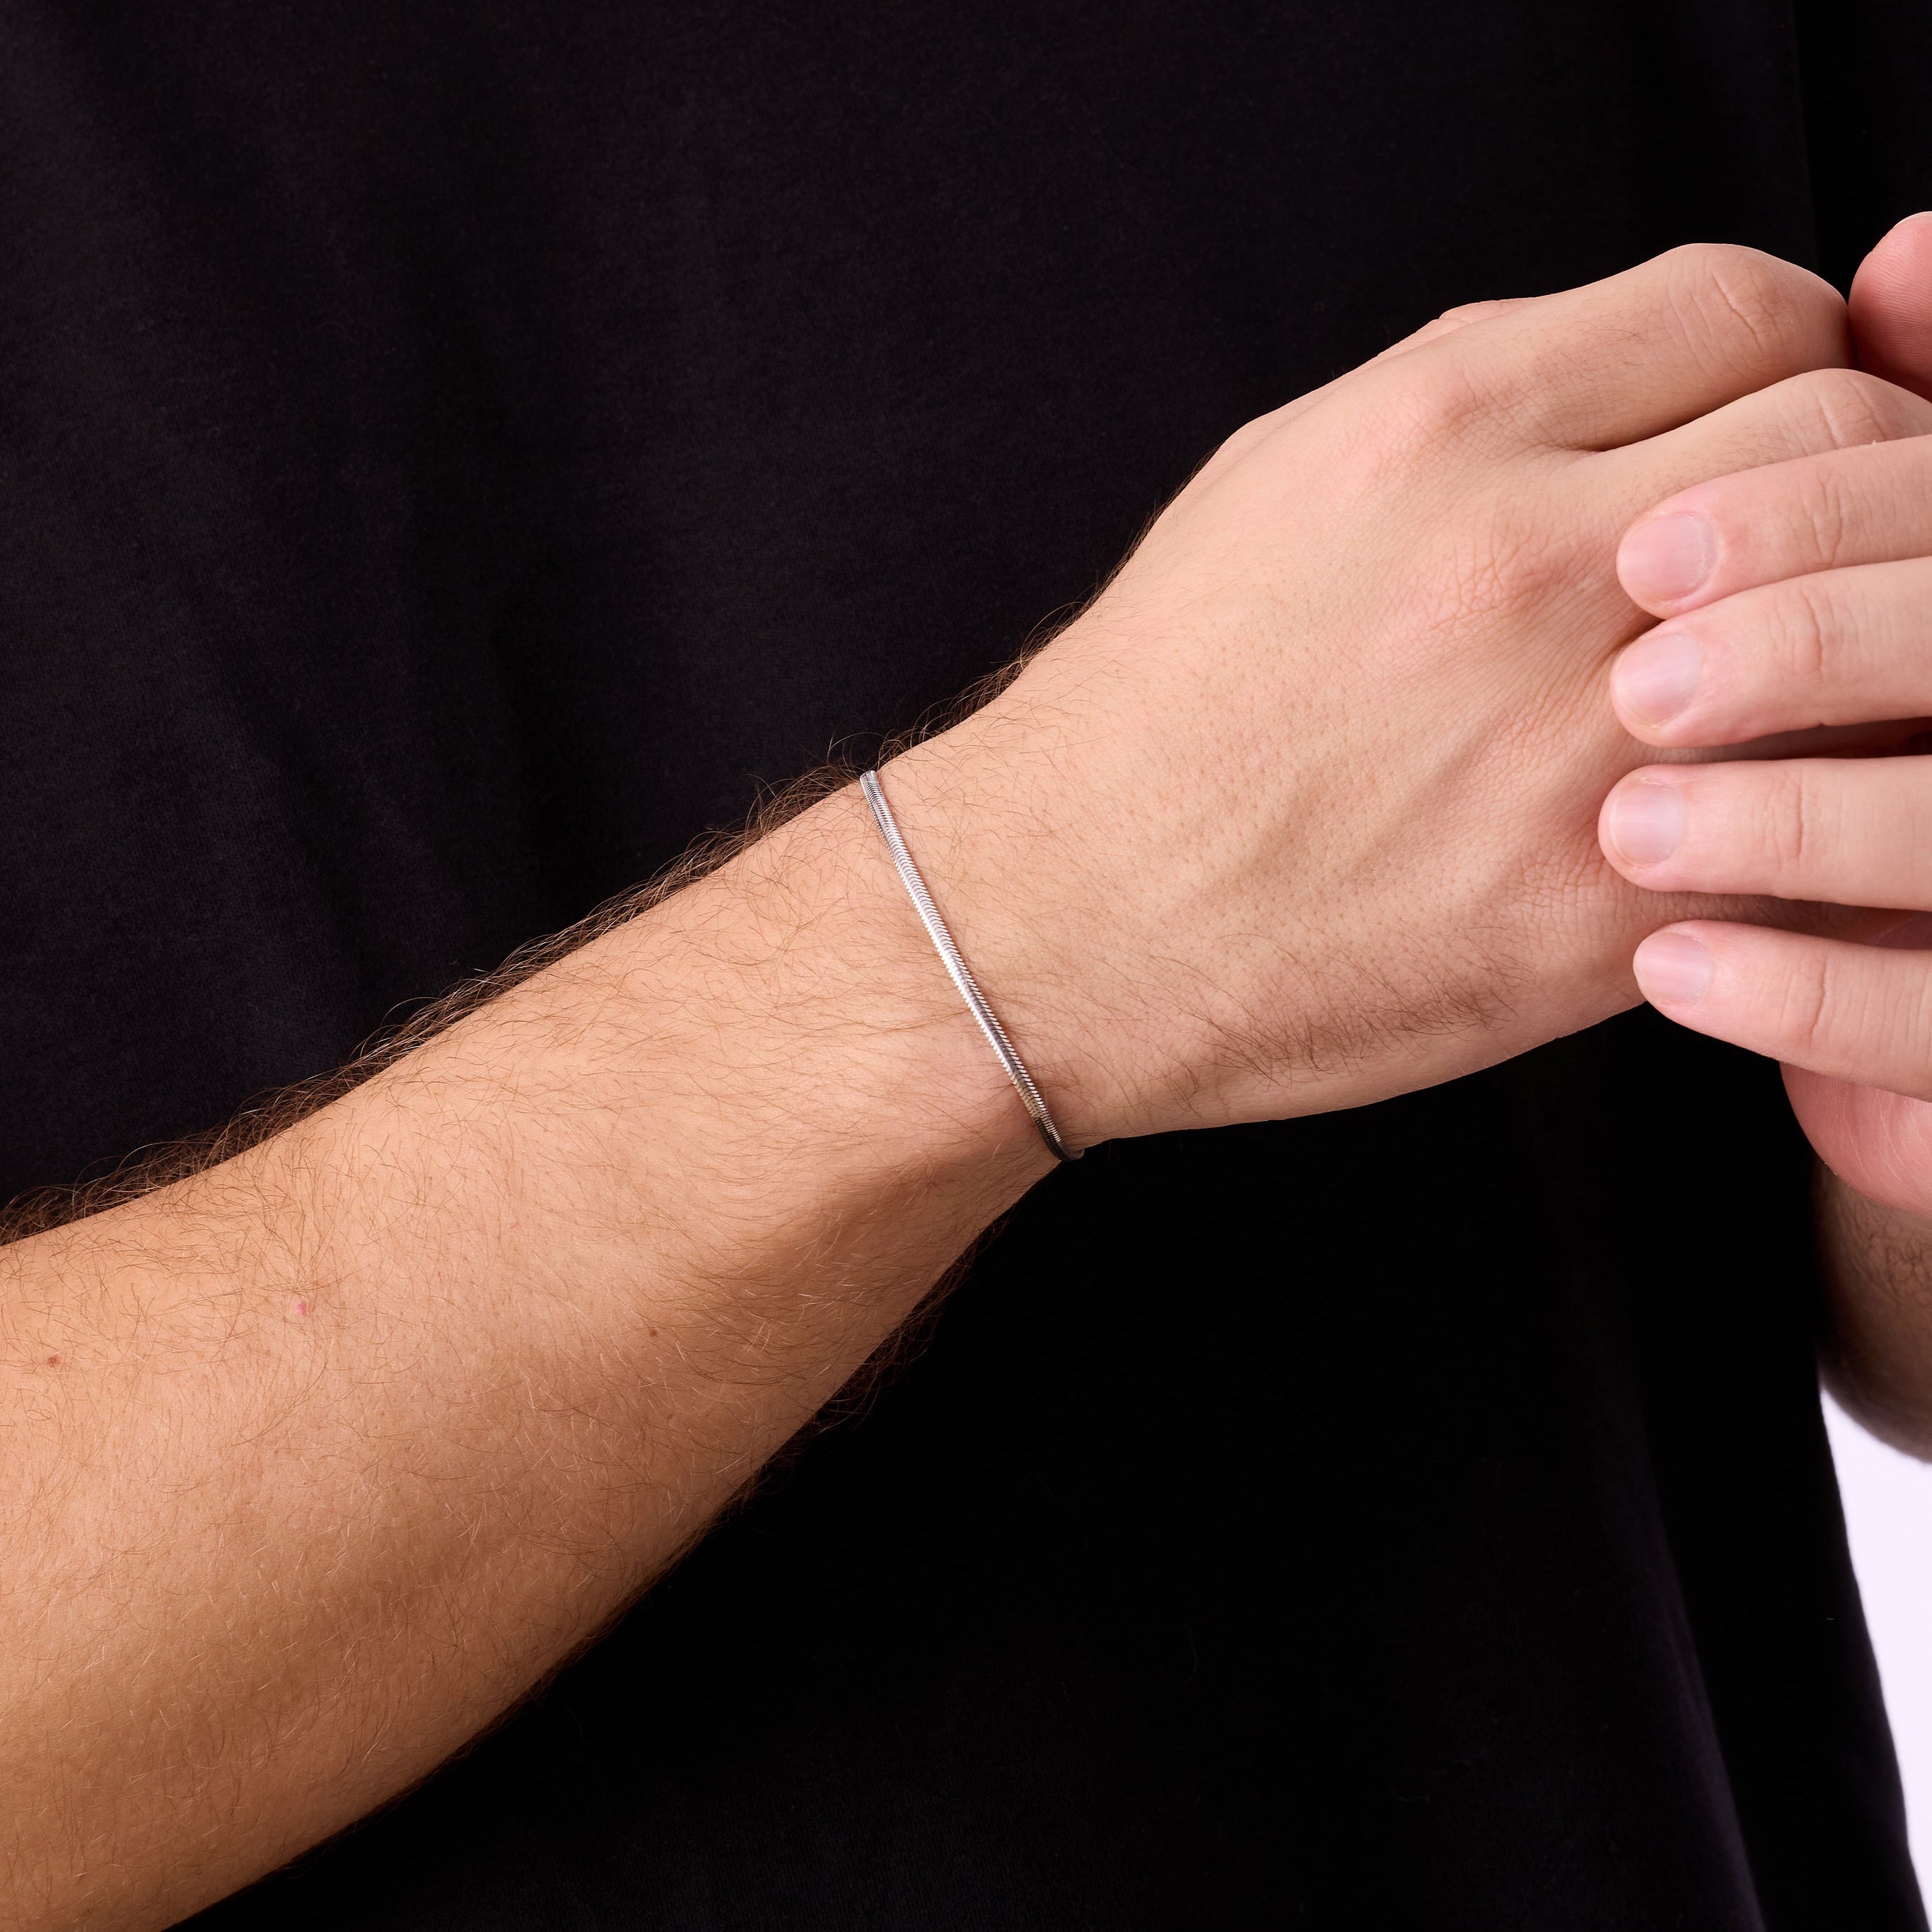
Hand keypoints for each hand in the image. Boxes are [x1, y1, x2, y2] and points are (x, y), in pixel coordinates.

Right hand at [883, 243, 1910, 1143]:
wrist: (1071, 916)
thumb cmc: (1157, 711)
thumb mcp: (1277, 486)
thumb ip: (1467, 413)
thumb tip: (1622, 392)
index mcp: (1438, 431)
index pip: (1741, 304)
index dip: (1798, 340)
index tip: (1781, 399)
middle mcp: (1526, 562)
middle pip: (1841, 434)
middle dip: (1868, 467)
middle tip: (1831, 531)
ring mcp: (1581, 737)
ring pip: (1871, 625)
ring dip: (1871, 631)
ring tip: (1813, 669)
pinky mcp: (1604, 904)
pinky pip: (1814, 817)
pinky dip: (1824, 791)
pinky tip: (1768, 798)